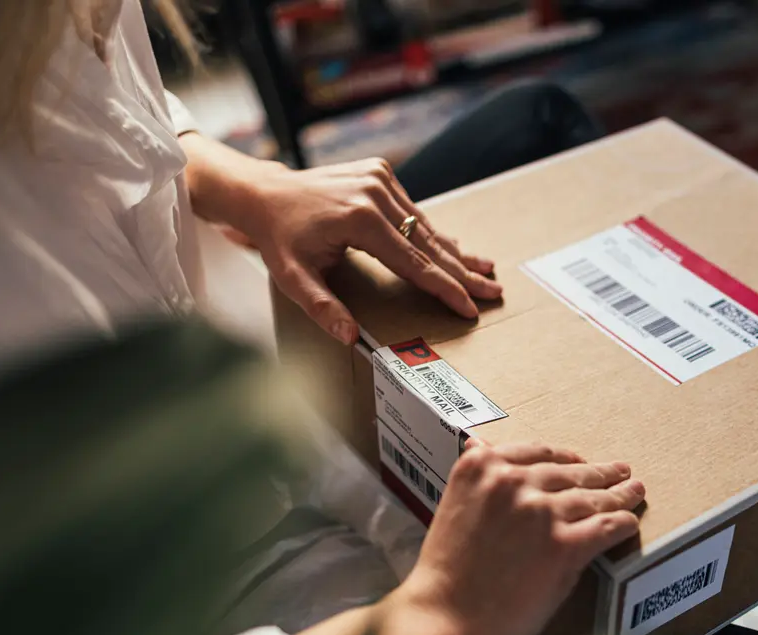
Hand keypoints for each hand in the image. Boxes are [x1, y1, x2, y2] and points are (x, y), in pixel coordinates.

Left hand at [232, 157, 499, 343]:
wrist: (264, 194)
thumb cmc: (278, 238)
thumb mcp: (292, 278)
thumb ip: (323, 307)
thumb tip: (351, 338)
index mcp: (360, 220)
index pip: (414, 262)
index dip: (444, 288)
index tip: (468, 306)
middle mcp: (375, 194)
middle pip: (430, 243)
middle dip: (463, 273)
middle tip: (493, 291)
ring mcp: (380, 180)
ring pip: (427, 226)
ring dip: (456, 253)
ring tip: (485, 272)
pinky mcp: (380, 173)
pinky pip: (415, 211)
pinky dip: (434, 234)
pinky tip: (457, 249)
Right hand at [396, 440, 644, 634]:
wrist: (442, 623)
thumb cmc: (444, 578)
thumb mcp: (453, 508)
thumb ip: (478, 482)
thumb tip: (480, 445)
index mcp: (482, 468)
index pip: (536, 453)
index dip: (564, 459)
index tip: (578, 461)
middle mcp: (513, 481)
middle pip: (569, 474)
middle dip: (598, 474)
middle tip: (619, 472)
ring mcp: (541, 512)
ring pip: (592, 498)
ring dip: (618, 495)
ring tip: (634, 492)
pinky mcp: (564, 545)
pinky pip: (605, 527)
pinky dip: (621, 524)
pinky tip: (629, 523)